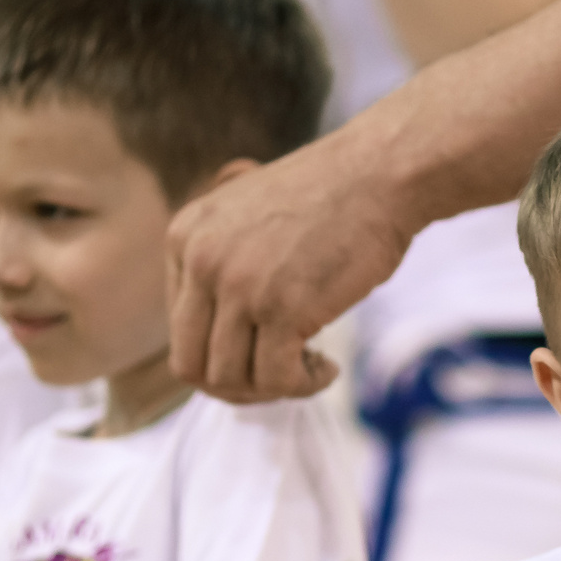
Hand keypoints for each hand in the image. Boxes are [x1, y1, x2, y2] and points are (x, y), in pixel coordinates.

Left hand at [168, 128, 413, 401]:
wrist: (381, 172)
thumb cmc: (331, 197)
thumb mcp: (248, 217)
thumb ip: (221, 265)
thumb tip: (223, 344)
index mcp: (184, 237)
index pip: (179, 331)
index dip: (221, 356)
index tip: (262, 352)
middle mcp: (200, 261)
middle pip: (191, 365)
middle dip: (236, 386)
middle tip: (279, 377)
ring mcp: (238, 285)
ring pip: (230, 379)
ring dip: (272, 388)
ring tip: (309, 368)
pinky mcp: (280, 308)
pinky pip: (276, 379)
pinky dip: (303, 385)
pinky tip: (327, 369)